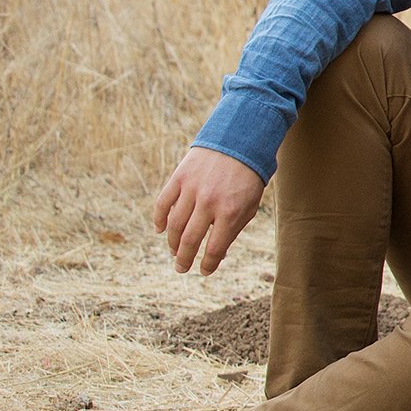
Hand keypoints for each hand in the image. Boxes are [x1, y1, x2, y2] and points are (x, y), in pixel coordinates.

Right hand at [151, 147, 266, 275]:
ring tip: (174, 252)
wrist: (239, 140)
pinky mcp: (179, 178)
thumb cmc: (248, 176)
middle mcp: (209, 203)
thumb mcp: (250, 203)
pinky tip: (160, 230)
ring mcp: (192, 190)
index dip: (208, 264)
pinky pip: (163, 203)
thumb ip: (234, 227)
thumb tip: (217, 253)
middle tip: (181, 268)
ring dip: (171, 243)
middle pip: (190, 241)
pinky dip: (159, 219)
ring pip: (174, 225)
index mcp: (231, 212)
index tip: (204, 271)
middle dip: (184, 259)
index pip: (214, 248)